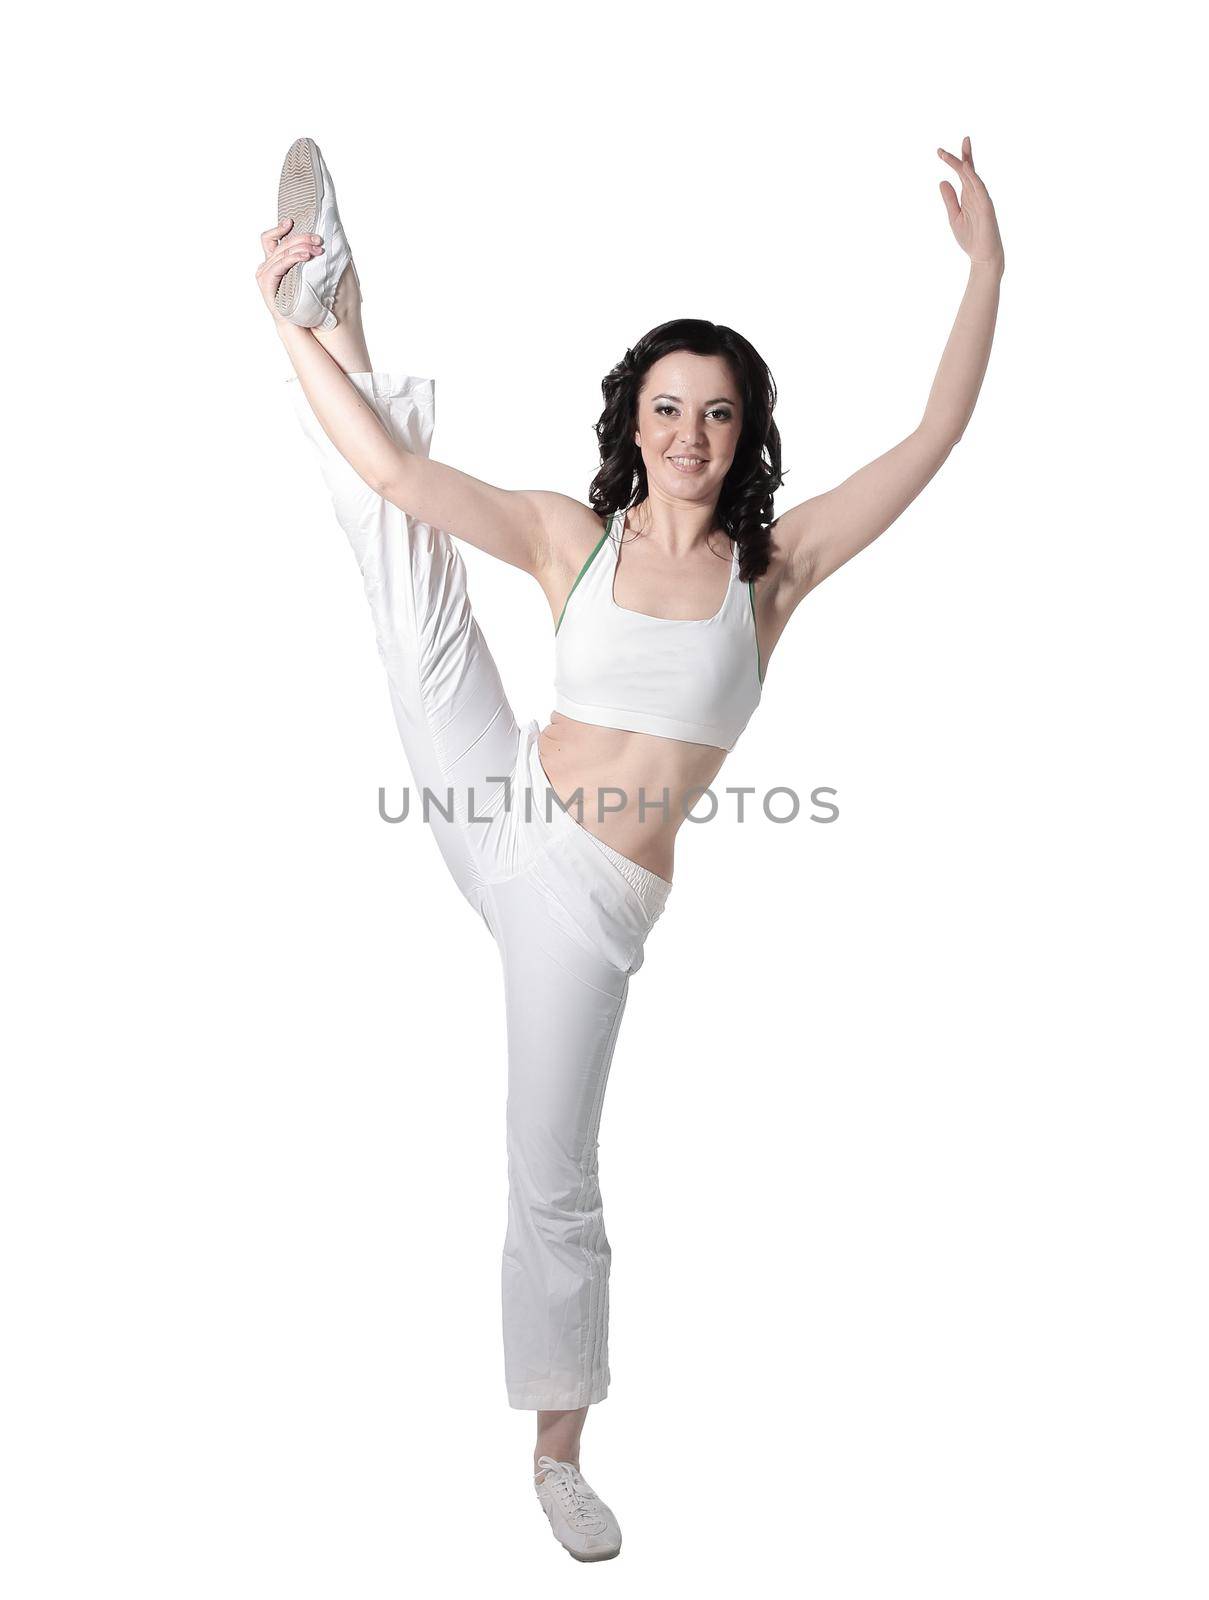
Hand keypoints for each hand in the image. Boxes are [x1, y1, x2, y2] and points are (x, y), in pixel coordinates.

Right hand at [255, 218, 324, 322]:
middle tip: (318, 239)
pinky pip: (279, 264)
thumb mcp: (306, 275)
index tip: (292, 220)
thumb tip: (319, 243)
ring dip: (301, 247)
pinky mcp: (266, 283)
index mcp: (273, 263)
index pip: (270, 239)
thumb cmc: (304, 302)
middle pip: (280, 242)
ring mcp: (264, 274)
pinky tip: (306, 257)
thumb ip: (305, 259)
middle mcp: (265, 267)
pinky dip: (293, 258)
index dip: (279, 228)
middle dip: (300, 238)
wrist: (299, 325)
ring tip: (317, 249)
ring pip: (281, 251)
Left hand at [937, 138, 1003, 271]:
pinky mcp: (986, 207)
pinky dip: (974, 178)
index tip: (941, 152)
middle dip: (966, 154)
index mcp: (968, 196)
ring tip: (958, 149)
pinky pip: (980, 189)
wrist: (983, 257)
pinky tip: (966, 168)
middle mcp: (976, 194)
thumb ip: (949, 200)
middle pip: (971, 170)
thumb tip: (942, 181)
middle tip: (964, 138)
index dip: (955, 161)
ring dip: (966, 163)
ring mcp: (982, 199)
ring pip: (973, 177)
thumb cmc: (970, 238)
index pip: (963, 174)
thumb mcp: (954, 217)